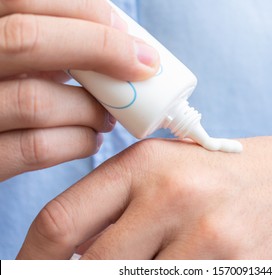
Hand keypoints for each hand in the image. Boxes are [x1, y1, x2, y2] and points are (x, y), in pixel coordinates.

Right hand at [0, 0, 158, 180]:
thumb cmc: (12, 92)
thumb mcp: (23, 60)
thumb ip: (54, 46)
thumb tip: (118, 35)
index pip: (23, 0)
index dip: (84, 11)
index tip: (125, 31)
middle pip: (28, 39)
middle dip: (100, 49)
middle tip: (143, 66)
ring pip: (37, 101)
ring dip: (93, 109)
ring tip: (110, 116)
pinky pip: (37, 148)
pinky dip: (80, 141)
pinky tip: (91, 139)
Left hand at [17, 128, 271, 258]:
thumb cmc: (232, 174)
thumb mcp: (172, 168)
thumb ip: (120, 204)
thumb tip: (71, 251)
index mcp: (147, 163)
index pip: (61, 222)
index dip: (34, 259)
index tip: (35, 271)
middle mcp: (174, 195)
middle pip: (94, 265)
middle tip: (89, 274)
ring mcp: (209, 236)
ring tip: (153, 264)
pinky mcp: (240, 266)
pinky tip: (177, 269)